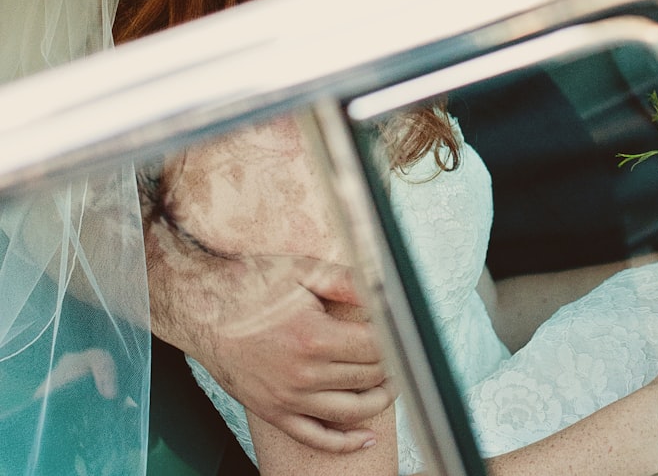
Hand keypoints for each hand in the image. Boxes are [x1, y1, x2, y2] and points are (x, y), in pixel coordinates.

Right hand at [149, 240, 394, 451]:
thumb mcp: (303, 271)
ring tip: (391, 386)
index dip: (397, 340)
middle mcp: (302, 374)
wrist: (198, 306)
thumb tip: (385, 287)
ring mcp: (287, 398)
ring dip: (379, 402)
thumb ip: (349, 282)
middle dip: (392, 366)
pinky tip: (364, 437)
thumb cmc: (248, 284)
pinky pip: (314, 437)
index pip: (377, 348)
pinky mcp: (272, 411)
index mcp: (314, 338)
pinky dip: (343, 443)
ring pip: (350, 412)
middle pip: (368, 378)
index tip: (403, 331)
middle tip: (402, 353)